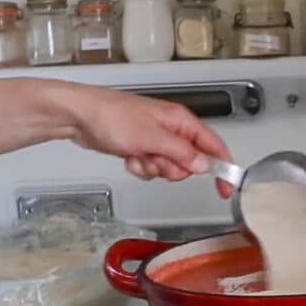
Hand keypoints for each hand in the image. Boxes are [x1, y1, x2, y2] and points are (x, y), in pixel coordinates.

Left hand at [64, 85, 231, 194]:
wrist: (80, 117)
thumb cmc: (112, 117)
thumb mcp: (152, 137)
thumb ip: (182, 153)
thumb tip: (204, 165)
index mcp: (181, 121)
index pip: (213, 146)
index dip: (222, 168)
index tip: (225, 188)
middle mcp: (172, 129)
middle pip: (191, 162)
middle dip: (173, 168)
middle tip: (157, 159)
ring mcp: (156, 140)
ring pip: (170, 168)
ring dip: (154, 168)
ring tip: (139, 155)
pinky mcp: (142, 148)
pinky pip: (152, 168)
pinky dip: (141, 167)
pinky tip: (129, 157)